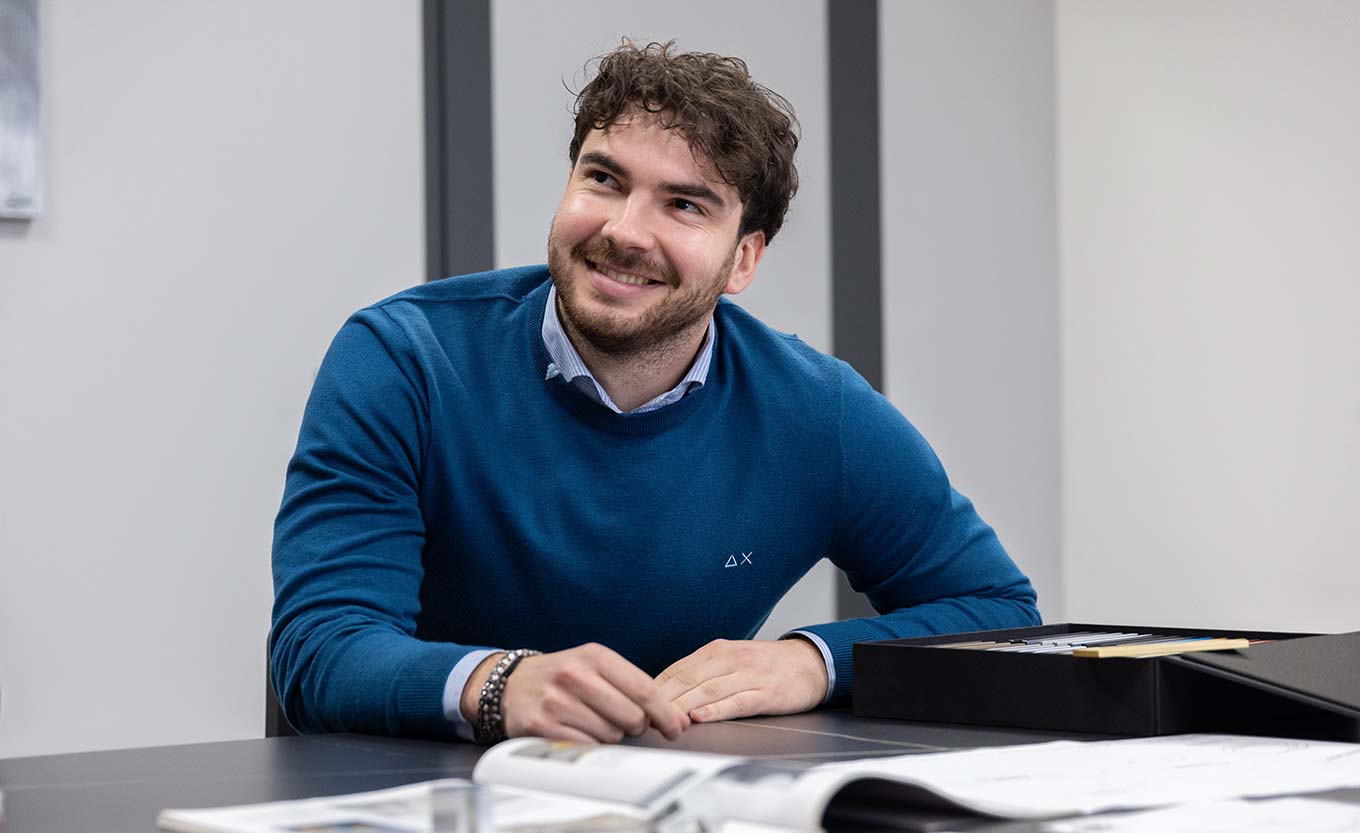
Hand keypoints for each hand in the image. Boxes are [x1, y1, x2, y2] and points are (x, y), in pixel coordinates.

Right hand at [462, 643, 689, 743]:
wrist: (510, 685)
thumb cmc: (563, 677)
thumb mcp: (594, 666)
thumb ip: (633, 687)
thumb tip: (677, 720)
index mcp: (594, 656)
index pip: (645, 689)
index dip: (666, 714)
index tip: (677, 727)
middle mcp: (575, 675)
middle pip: (632, 717)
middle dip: (636, 726)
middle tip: (625, 722)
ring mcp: (557, 701)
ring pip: (611, 736)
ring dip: (610, 736)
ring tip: (592, 721)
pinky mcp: (543, 726)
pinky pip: (587, 748)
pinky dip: (589, 745)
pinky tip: (578, 731)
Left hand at [654, 638, 829, 722]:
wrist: (809, 663)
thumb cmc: (766, 666)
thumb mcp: (730, 660)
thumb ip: (702, 674)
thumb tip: (666, 693)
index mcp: (716, 651)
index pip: (677, 669)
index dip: (655, 689)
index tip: (636, 705)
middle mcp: (730, 659)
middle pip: (687, 679)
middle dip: (662, 700)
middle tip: (642, 718)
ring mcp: (749, 675)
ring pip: (708, 690)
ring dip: (683, 706)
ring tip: (665, 721)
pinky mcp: (766, 692)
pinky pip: (737, 701)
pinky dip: (716, 709)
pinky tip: (700, 717)